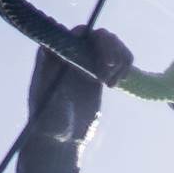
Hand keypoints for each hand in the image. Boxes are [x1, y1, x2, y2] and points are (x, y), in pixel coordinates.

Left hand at [21, 24, 131, 165]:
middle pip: (95, 35)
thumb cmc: (48, 124)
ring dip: (119, 57)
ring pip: (109, 42)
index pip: (73, 34)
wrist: (61, 138)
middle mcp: (69, 55)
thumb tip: (49, 54)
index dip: (89, 39)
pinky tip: (120, 81)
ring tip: (114, 82)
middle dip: (109, 48)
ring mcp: (85, 61)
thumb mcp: (49, 106)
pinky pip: (117, 55)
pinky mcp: (99, 71)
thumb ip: (51, 80)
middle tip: (111, 71)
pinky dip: (125, 62)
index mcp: (52, 57)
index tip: (99, 61)